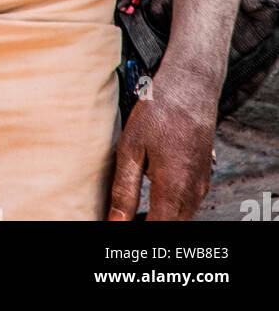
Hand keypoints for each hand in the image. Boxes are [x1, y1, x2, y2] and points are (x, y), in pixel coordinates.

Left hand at [108, 62, 217, 220]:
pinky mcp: (203, 177)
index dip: (136, 233)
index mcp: (173, 190)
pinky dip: (171, 208)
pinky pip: (188, 204)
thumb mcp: (131, 149)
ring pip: (181, 218)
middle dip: (148, 227)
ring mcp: (201, 186)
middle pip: (171, 228)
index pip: (157, 231)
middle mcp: (192, 194)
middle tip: (123, 218)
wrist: (190, 86)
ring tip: (134, 211)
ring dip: (160, 219)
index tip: (118, 225)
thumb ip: (124, 192)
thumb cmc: (158, 112)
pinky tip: (153, 195)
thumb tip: (115, 223)